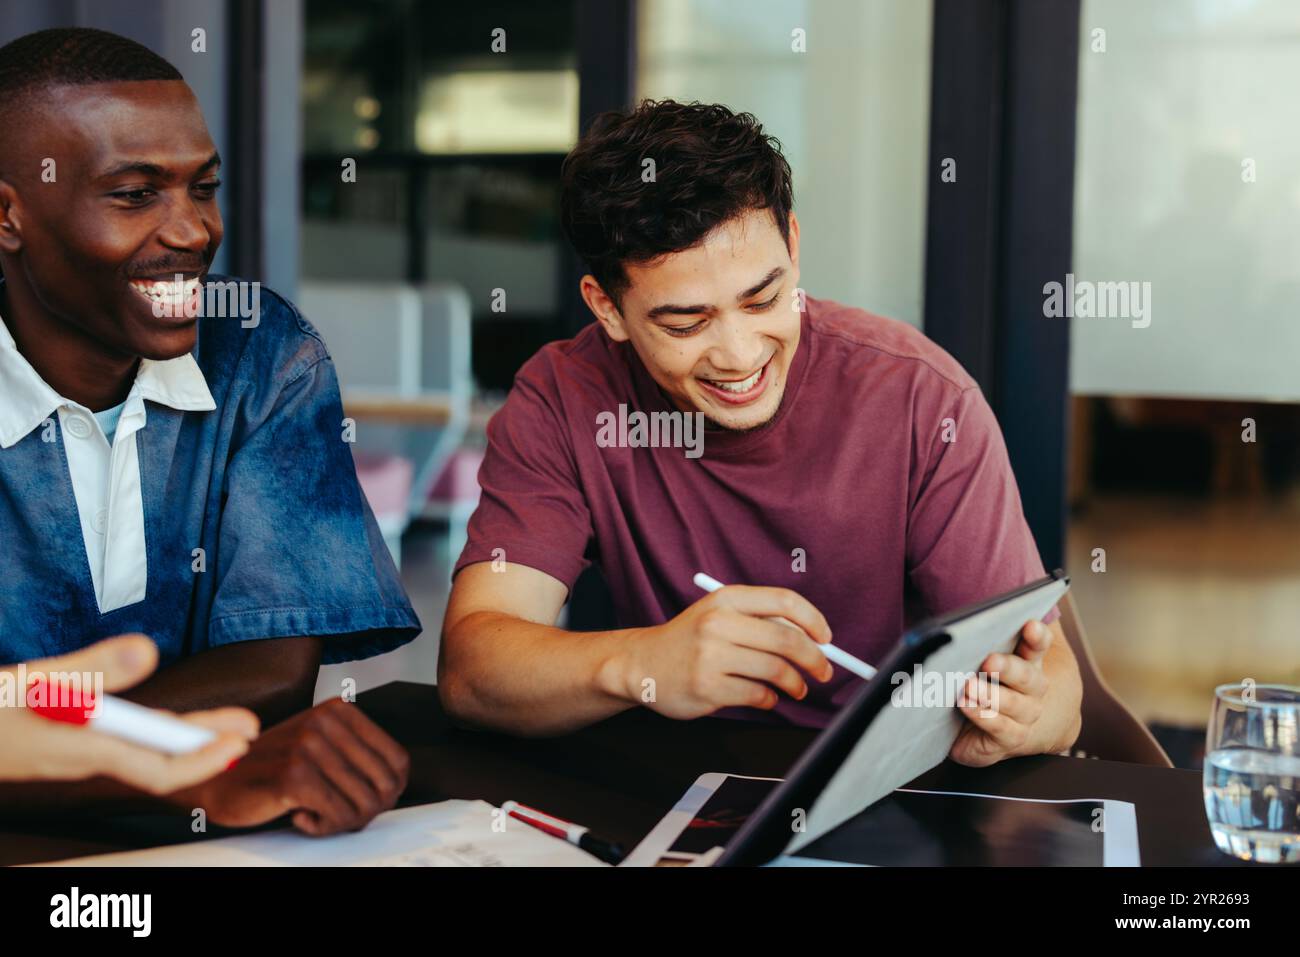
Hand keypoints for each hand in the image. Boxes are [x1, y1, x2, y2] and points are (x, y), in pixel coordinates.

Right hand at [0, 635, 256, 791]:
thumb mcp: (34, 682)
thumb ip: (92, 668)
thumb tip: (150, 651)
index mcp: (82, 750)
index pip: (157, 767)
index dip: (202, 758)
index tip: (239, 742)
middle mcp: (80, 759)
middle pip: (156, 761)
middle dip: (204, 748)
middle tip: (248, 731)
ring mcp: (68, 755)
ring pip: (137, 754)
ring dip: (180, 741)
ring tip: (217, 727)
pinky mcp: (56, 746)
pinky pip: (116, 748)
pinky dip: (147, 738)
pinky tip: (155, 727)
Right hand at [171, 698, 408, 835]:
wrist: (215, 780)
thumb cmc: (271, 769)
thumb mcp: (320, 746)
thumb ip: (356, 755)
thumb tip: (397, 785)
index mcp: (340, 711)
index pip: (399, 761)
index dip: (390, 792)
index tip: (365, 802)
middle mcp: (327, 723)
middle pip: (386, 785)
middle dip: (368, 811)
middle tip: (339, 816)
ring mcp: (310, 747)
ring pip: (364, 804)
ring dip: (344, 822)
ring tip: (318, 816)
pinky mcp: (294, 776)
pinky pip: (337, 815)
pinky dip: (323, 827)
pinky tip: (301, 817)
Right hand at [621, 585, 834, 719]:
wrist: (641, 664)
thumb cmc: (688, 640)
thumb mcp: (718, 615)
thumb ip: (759, 621)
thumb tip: (813, 639)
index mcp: (726, 599)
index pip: (784, 602)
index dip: (813, 620)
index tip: (826, 638)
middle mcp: (718, 623)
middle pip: (786, 640)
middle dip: (815, 659)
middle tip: (823, 670)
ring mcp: (711, 656)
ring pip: (776, 671)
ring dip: (795, 683)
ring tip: (797, 688)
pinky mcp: (708, 687)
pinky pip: (758, 695)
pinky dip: (770, 699)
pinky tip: (764, 696)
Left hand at [949, 618, 1061, 766]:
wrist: (977, 731)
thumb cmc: (975, 686)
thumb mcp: (975, 662)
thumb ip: (974, 645)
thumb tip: (954, 626)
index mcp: (1026, 662)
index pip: (1037, 645)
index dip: (1037, 636)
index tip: (1030, 625)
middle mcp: (1032, 689)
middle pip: (1027, 676)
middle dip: (1007, 667)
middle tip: (989, 661)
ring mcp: (1025, 715)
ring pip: (1015, 704)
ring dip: (991, 695)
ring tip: (969, 686)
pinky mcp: (1011, 737)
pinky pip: (1001, 728)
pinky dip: (983, 716)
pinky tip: (966, 705)